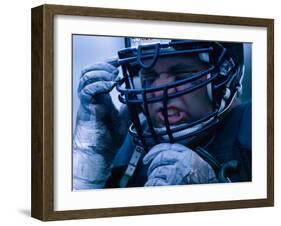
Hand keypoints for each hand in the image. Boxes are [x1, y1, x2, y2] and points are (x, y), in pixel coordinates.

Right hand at [73, 62, 128, 188]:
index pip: (98, 73)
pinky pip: (87, 90)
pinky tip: (110, 85)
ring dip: (101, 72)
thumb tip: (141, 99)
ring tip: (114, 76)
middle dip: (103, 65)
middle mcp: (91, 96)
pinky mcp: (85, 107)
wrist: (98, 152)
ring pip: (86, 77)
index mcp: (99, 96)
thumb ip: (130, 107)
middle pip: (89, 71)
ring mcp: (87, 101)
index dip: (107, 64)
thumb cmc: (108, 137)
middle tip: (116, 67)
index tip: (119, 61)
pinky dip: (99, 84)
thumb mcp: (124, 118)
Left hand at [143, 143, 217, 185]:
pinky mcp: (172, 184)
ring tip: (156, 180)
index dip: (153, 151)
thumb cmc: (203, 179)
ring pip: (157, 169)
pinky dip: (152, 184)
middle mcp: (182, 161)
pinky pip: (155, 181)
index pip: (166, 147)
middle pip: (160, 157)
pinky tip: (155, 185)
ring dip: (153, 176)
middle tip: (150, 170)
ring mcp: (177, 172)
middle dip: (152, 164)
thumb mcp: (193, 161)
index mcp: (187, 154)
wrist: (212, 191)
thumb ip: (179, 155)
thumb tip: (160, 154)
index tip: (147, 157)